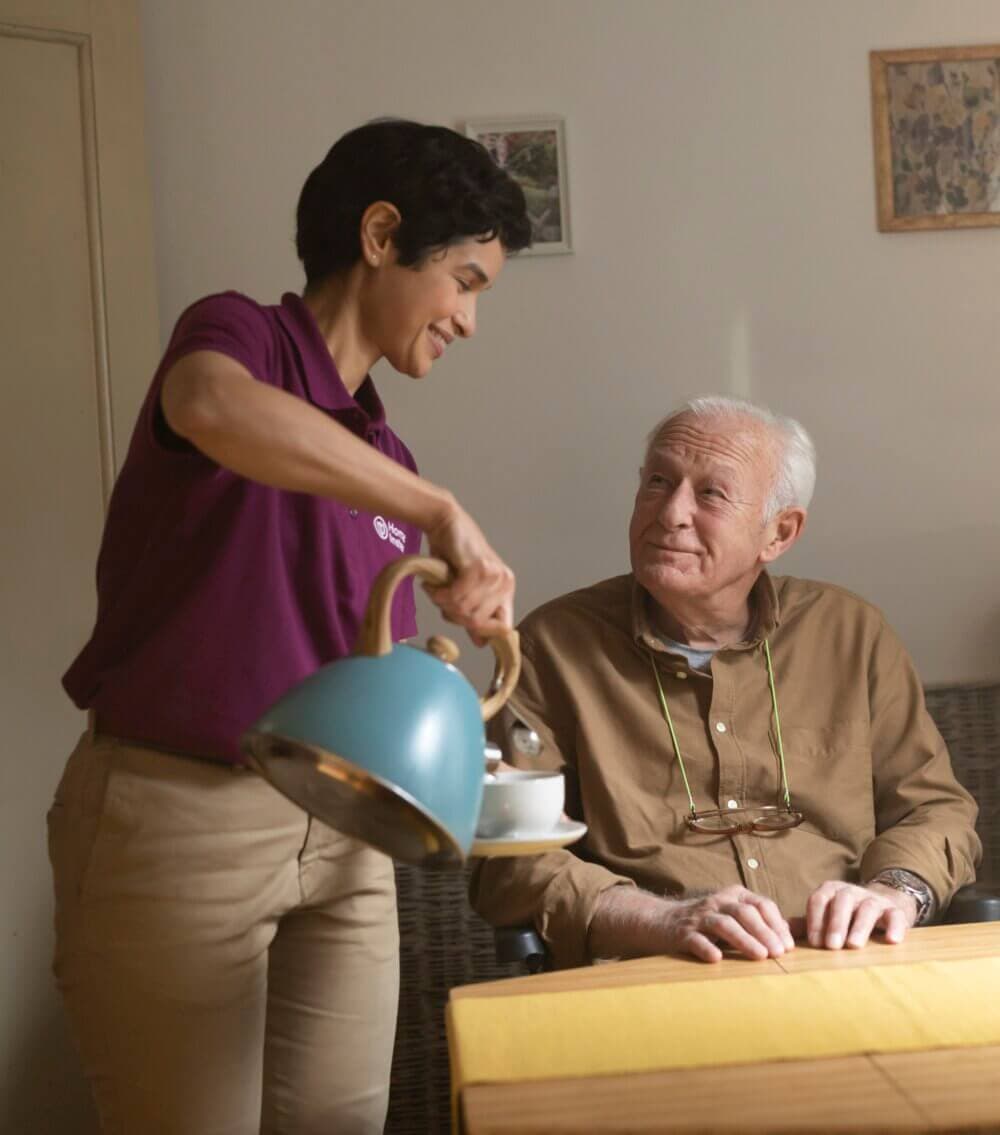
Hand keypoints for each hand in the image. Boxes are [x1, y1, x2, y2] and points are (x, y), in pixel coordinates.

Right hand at [423, 499, 514, 640]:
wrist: (446, 524)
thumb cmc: (454, 556)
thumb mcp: (466, 589)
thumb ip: (475, 613)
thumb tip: (481, 643)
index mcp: (506, 590)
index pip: (503, 627)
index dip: (484, 633)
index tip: (466, 630)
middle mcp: (505, 583)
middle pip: (477, 622)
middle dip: (454, 615)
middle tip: (442, 599)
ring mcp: (493, 575)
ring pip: (464, 610)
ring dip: (443, 603)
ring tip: (437, 588)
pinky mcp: (478, 568)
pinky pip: (456, 597)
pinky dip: (439, 594)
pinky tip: (433, 584)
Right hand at [661, 885, 794, 963]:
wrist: (661, 921)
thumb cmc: (706, 923)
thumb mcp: (732, 915)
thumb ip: (759, 922)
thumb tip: (791, 934)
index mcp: (733, 896)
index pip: (760, 904)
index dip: (777, 924)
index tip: (788, 946)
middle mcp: (717, 902)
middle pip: (744, 912)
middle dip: (764, 932)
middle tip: (778, 953)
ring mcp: (698, 917)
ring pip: (723, 924)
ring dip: (744, 940)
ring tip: (760, 956)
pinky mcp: (682, 933)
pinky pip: (695, 939)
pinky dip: (706, 947)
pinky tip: (717, 958)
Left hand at [805, 880, 916, 949]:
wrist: (881, 906)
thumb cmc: (845, 917)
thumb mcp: (825, 918)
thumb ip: (805, 924)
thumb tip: (782, 931)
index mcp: (830, 891)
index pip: (818, 900)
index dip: (815, 920)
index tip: (814, 943)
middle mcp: (851, 892)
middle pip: (841, 902)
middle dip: (836, 923)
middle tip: (832, 946)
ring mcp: (873, 900)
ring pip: (867, 908)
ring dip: (860, 926)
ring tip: (854, 945)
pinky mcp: (894, 911)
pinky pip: (895, 915)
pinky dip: (895, 927)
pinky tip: (891, 940)